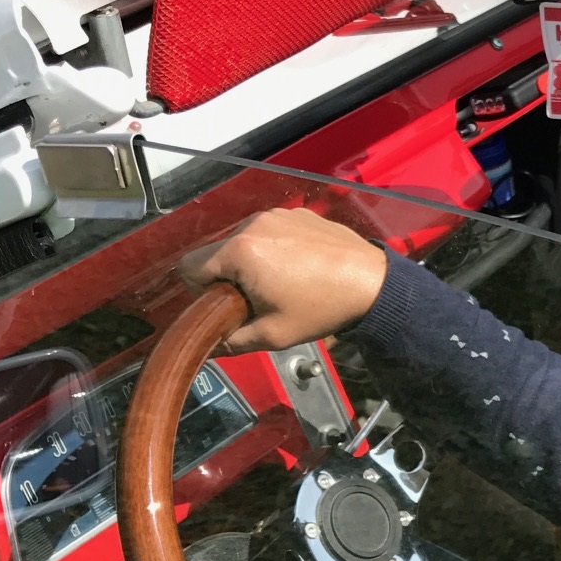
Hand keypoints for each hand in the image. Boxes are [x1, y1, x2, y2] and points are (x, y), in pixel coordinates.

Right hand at [178, 209, 388, 351]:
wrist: (372, 283)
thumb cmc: (322, 308)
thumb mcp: (272, 335)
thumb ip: (231, 341)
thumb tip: (211, 346)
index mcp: (240, 251)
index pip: (189, 266)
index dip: (198, 292)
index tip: (221, 306)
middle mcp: (254, 224)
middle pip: (216, 252)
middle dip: (226, 277)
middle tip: (253, 300)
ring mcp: (278, 215)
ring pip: (243, 240)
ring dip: (250, 262)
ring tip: (280, 285)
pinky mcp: (298, 214)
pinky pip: (270, 231)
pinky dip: (274, 248)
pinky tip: (298, 268)